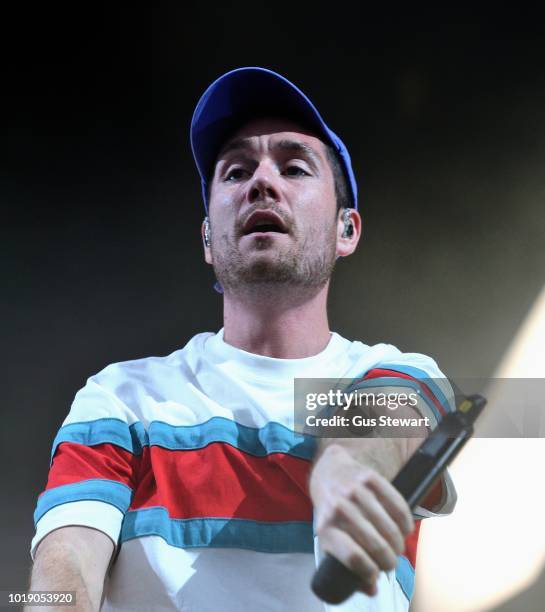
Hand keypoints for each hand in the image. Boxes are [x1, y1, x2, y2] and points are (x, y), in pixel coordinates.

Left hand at [309, 443, 414, 596]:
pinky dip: (405, 522)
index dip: (370, 571)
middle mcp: (338, 508)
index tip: (376, 575)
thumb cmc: (333, 514)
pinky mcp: (369, 478)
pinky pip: (397, 505)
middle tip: (391, 563)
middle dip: (390, 561)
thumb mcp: (331, 539)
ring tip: (397, 548)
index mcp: (326, 528)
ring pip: (389, 527)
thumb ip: (348, 565)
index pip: (353, 556)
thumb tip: (372, 589)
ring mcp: (354, 491)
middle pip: (375, 544)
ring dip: (399, 544)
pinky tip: (405, 529)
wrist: (329, 474)